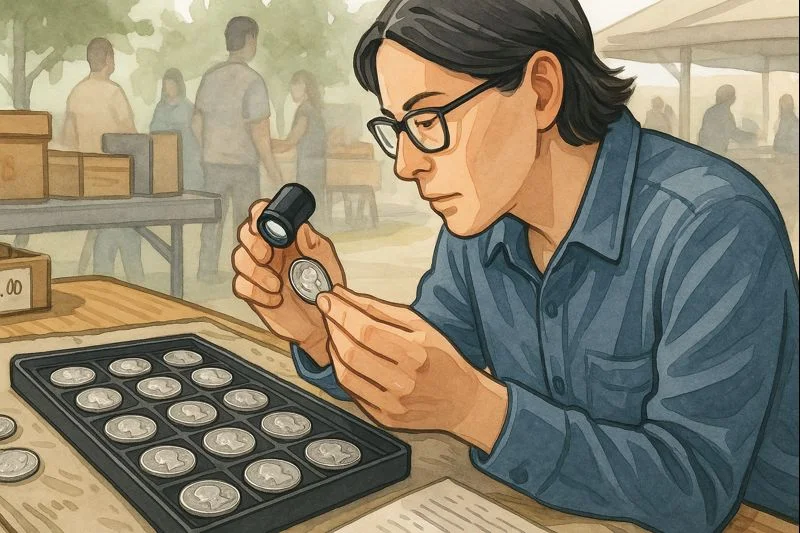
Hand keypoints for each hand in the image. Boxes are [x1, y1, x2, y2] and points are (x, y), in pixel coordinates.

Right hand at [232, 199, 344, 366]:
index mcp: (285, 239)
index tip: (262, 223)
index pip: (262, 216)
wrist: (322, 322)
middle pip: (244, 234)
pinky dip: (256, 292)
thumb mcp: (326, 263)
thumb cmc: (325, 288)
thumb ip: (314, 244)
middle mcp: (269, 252)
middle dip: (252, 243)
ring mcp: (259, 272)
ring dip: (255, 271)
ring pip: (238, 259)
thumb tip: (301, 227)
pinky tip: (275, 299)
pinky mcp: (254, 293)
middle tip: (268, 257)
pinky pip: (240, 286)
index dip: (258, 213)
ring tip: (277, 285)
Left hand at [317, 286, 507, 452]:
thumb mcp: (422, 327)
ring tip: (333, 331)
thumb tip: (346, 296)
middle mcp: (404, 382)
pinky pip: (352, 392)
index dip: (342, 313)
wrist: (462, 402)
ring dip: (334, 349)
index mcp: (417, 354)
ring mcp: (392, 404)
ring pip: (347, 374)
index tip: (328, 298)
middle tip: (327, 312)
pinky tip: (342, 356)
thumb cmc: (443, 358)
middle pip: (353, 352)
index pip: (367, 331)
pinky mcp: (384, 418)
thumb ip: (383, 311)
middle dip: (334, 327)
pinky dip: (342, 370)